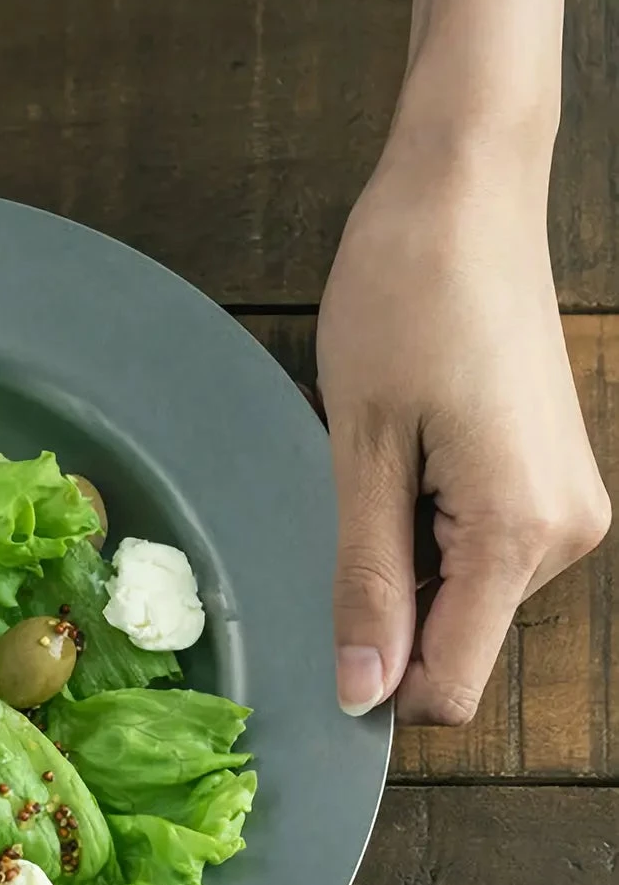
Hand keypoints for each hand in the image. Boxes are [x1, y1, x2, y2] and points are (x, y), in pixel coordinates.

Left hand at [318, 134, 610, 724]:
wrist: (464, 192)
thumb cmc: (405, 299)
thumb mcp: (361, 453)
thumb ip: (365, 582)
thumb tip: (360, 691)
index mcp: (520, 534)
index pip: (447, 686)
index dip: (376, 687)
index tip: (319, 639)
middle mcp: (565, 535)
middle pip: (454, 644)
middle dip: (385, 611)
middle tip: (348, 508)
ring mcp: (564, 508)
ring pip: (460, 600)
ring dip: (401, 564)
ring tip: (381, 468)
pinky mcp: (548, 482)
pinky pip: (473, 553)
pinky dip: (423, 533)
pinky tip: (405, 462)